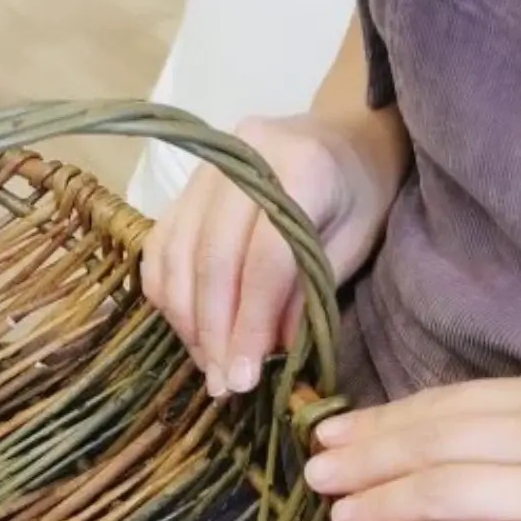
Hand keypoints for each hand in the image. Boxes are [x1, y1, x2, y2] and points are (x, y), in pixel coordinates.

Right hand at [142, 108, 406, 397]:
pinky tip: (189, 331)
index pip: (264, 258)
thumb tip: (264, 354)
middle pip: (212, 258)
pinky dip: (168, 296)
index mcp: (302, 166)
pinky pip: (159, 248)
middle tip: (223, 384)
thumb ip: (309, 295)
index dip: (250, 323)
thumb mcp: (353, 245)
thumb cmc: (360, 194)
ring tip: (209, 365)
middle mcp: (244, 157)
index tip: (244, 378)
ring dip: (187, 321)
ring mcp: (206, 169)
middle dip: (214, 332)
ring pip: (176, 255)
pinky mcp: (184, 186)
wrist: (344, 136)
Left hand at [303, 373, 520, 520]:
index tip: (329, 437)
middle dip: (363, 459)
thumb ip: (496, 447)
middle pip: (433, 441)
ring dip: (375, 504)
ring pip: (436, 489)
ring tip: (338, 516)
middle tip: (314, 477)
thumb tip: (384, 447)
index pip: (447, 404)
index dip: (379, 421)